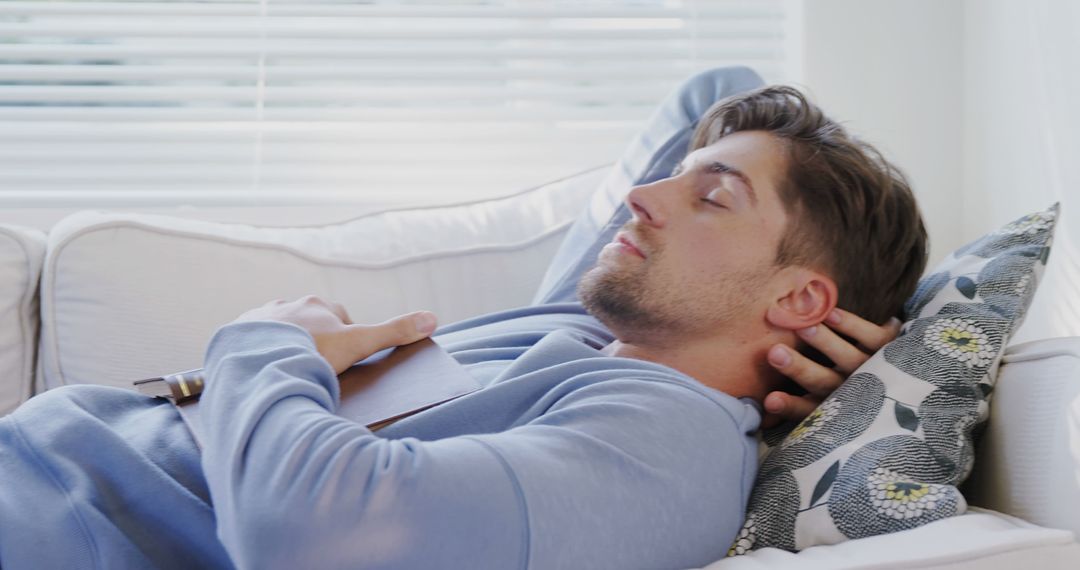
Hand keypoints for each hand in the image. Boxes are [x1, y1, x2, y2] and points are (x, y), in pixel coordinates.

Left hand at [232, 295, 437, 374]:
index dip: (345, 340)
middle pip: (308, 324)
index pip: (339, 318)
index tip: (343, 360)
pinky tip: (262, 374)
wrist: (257, 364)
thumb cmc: (311, 353)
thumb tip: (432, 319)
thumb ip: (394, 333)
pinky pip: (250, 344)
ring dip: (284, 349)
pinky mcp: (235, 335)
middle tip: (316, 370)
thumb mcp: (358, 345)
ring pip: (279, 333)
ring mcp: (259, 319)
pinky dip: (258, 356)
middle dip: (313, 343)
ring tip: (288, 374)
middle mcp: (286, 305)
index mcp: (316, 305)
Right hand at [762, 308, 901, 427]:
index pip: (807, 409)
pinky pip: (872, 337)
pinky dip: (851, 325)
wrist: (900, 366)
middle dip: (798, 368)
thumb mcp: (823, 392)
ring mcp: (874, 367)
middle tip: (775, 353)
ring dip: (825, 341)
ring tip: (803, 326)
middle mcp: (853, 388)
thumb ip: (795, 395)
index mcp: (832, 403)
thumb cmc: (846, 377)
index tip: (769, 400)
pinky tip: (830, 313)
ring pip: (848, 358)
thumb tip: (761, 398)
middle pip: (823, 382)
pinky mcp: (890, 346)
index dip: (789, 406)